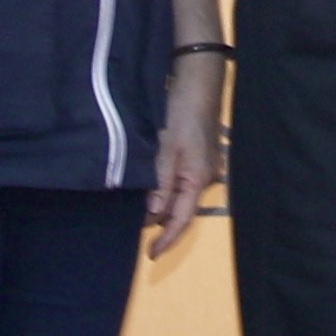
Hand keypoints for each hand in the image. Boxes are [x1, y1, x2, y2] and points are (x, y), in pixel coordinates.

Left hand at [147, 57, 223, 256]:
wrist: (198, 81)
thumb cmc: (181, 114)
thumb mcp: (165, 149)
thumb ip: (159, 184)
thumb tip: (152, 215)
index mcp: (197, 180)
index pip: (181, 220)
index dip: (166, 239)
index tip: (150, 254)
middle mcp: (204, 177)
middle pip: (180, 210)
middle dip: (159, 221)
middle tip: (132, 226)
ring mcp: (203, 166)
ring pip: (179, 196)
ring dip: (160, 203)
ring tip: (135, 207)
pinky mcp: (197, 155)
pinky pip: (180, 182)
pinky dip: (164, 189)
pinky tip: (149, 185)